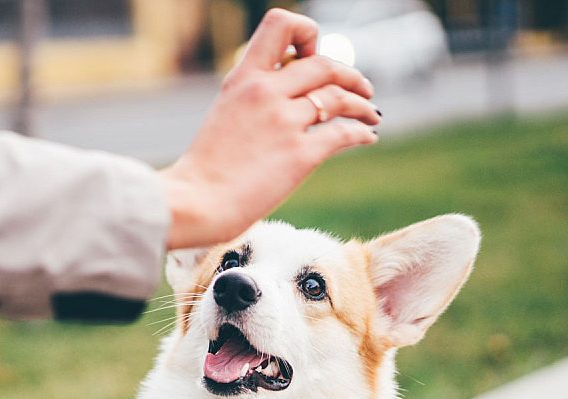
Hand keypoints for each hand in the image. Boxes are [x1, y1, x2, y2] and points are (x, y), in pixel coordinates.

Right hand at [160, 8, 378, 249]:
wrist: (196, 202)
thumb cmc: (207, 168)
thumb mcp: (226, 113)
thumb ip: (254, 97)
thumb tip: (290, 92)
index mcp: (243, 78)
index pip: (281, 25)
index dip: (307, 35)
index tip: (312, 56)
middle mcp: (266, 92)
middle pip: (324, 64)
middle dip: (350, 75)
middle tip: (362, 89)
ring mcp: (285, 121)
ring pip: (340, 97)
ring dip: (362, 105)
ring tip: (371, 114)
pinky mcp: (300, 154)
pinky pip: (344, 133)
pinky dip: (361, 133)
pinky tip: (367, 137)